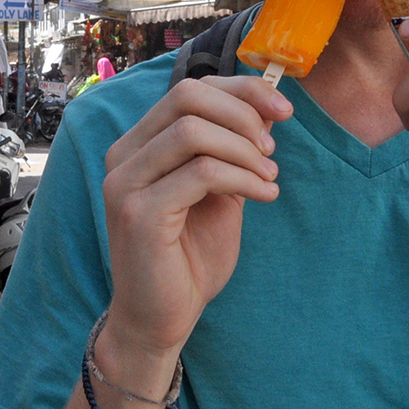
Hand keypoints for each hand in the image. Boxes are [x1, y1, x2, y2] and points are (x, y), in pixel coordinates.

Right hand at [100, 76, 291, 372]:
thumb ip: (234, 150)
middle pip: (186, 96)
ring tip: (270, 178)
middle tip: (273, 148)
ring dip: (244, 150)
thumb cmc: (190, 257)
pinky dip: (243, 178)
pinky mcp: (139, 212)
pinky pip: (201, 173)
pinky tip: (264, 195)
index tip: (284, 110)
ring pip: (193, 131)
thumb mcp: (221, 191)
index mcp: (140, 144)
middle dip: (243, 113)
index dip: (241, 90)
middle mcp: (124, 155)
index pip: (189, 89)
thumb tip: (269, 106)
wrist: (162, 319)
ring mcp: (126, 182)